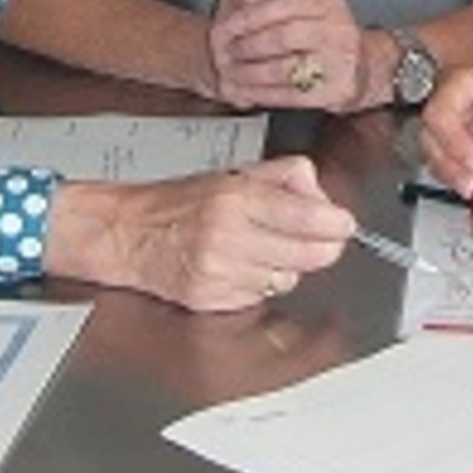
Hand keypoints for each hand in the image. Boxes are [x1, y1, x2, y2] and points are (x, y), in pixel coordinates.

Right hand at [43, 154, 354, 312]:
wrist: (127, 234)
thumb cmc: (180, 201)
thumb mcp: (235, 172)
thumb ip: (286, 177)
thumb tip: (326, 200)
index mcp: (236, 198)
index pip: (309, 218)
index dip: (337, 224)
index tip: (345, 223)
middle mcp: (228, 237)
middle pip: (310, 255)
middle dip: (321, 246)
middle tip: (317, 236)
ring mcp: (220, 273)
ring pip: (289, 279)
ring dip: (287, 265)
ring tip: (262, 246)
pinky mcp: (212, 300)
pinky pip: (262, 296)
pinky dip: (260, 283)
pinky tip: (241, 266)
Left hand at [207, 0, 377, 110]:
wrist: (360, 69)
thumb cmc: (322, 34)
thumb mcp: (301, 1)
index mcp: (329, 3)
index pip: (287, 1)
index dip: (253, 14)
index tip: (228, 24)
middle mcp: (340, 30)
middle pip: (283, 36)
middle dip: (249, 46)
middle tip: (228, 51)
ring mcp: (342, 62)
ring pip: (285, 68)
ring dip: (251, 73)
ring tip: (234, 72)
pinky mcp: (338, 90)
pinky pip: (292, 95)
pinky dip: (264, 93)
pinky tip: (249, 91)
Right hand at [416, 68, 472, 200]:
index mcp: (467, 88)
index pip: (440, 111)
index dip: (452, 139)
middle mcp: (458, 113)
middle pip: (431, 141)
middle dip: (450, 167)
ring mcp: (460, 140)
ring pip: (439, 165)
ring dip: (462, 182)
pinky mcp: (467, 163)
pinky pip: (458, 181)